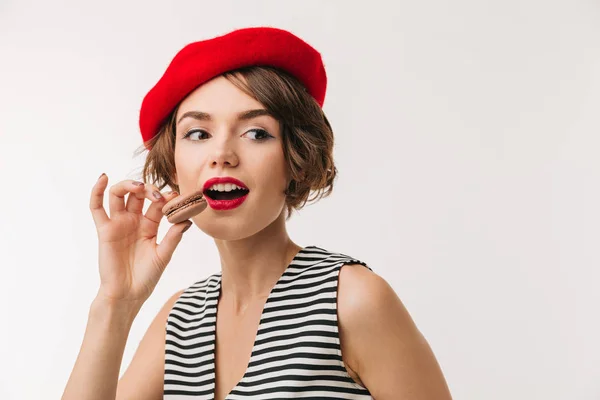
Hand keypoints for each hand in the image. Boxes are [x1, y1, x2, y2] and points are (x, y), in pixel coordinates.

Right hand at [89, 174, 196, 307]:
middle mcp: (134, 220)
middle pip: (139, 194)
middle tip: (158, 196)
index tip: (176, 196)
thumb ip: (173, 237)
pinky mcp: (105, 229)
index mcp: (150, 225)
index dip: (166, 197)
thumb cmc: (146, 277)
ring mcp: (118, 223)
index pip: (158, 203)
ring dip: (129, 185)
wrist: (127, 294)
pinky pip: (96, 207)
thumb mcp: (164, 255)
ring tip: (139, 187)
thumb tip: (187, 220)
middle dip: (149, 189)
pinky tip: (103, 178)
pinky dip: (97, 191)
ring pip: (119, 195)